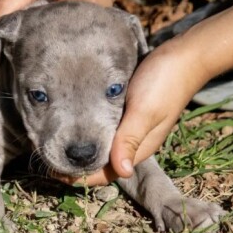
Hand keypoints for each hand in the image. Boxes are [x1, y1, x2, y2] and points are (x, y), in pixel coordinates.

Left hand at [56, 37, 209, 185]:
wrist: (185, 56)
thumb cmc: (164, 82)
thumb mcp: (144, 111)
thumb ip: (130, 139)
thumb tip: (121, 172)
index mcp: (139, 148)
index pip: (107, 174)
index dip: (80, 176)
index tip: (53, 171)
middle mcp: (135, 142)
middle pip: (102, 163)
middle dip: (77, 165)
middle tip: (47, 157)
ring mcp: (132, 127)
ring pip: (103, 147)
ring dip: (82, 149)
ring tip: (55, 143)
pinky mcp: (129, 112)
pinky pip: (107, 129)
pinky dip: (91, 131)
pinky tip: (75, 123)